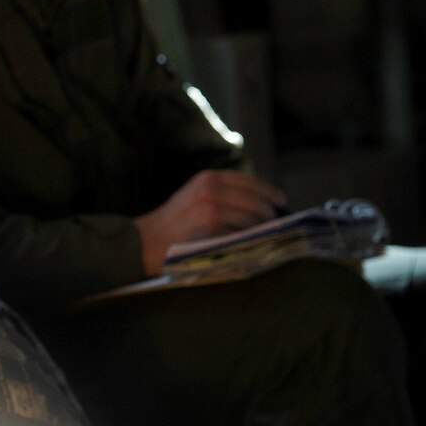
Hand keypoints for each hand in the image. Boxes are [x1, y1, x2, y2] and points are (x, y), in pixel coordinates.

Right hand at [134, 169, 286, 275]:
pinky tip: (247, 247)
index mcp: (208, 178)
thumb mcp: (193, 196)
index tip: (281, 200)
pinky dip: (248, 242)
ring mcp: (212, 208)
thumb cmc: (171, 224)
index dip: (269, 191)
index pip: (250, 182)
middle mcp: (211, 188)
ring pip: (252, 219)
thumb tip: (258, 203)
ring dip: (261, 231)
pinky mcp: (212, 228)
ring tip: (261, 239)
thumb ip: (221, 194)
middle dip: (269, 216)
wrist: (144, 242)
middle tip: (274, 226)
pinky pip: (241, 235)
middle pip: (256, 201)